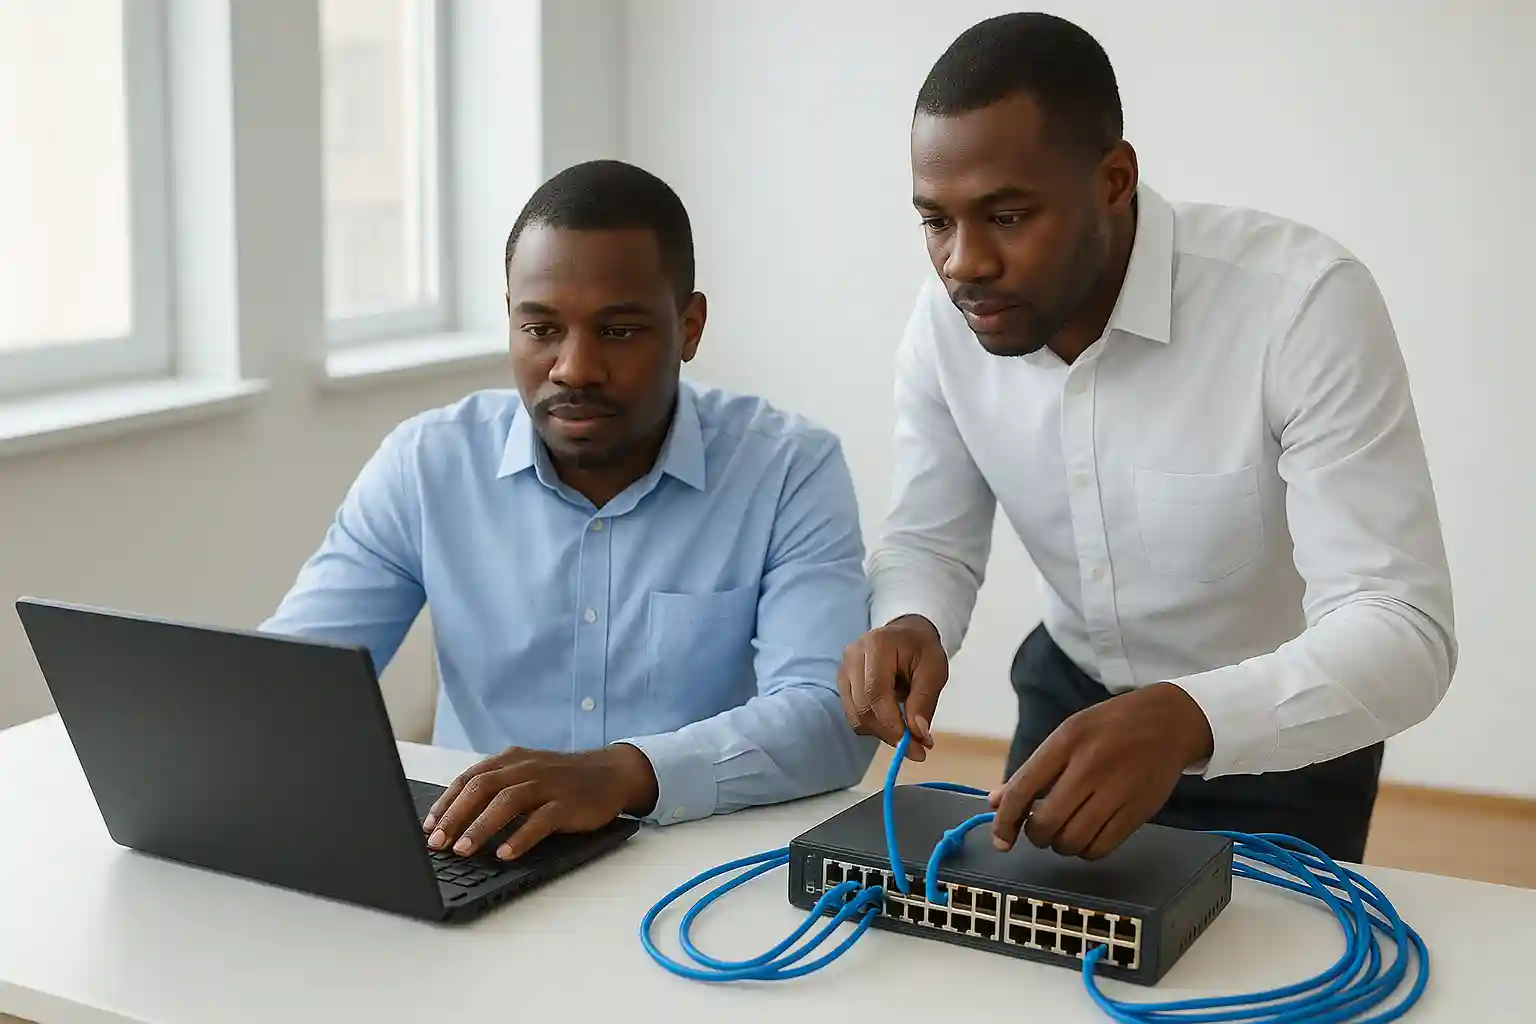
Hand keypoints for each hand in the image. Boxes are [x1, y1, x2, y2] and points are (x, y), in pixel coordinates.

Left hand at [422, 744, 657, 860]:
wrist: (611, 773)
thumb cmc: (562, 780)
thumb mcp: (527, 775)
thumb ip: (497, 789)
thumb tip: (456, 820)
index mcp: (511, 760)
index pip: (469, 778)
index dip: (446, 803)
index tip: (428, 827)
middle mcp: (526, 767)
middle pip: (482, 787)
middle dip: (456, 816)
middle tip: (437, 843)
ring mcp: (548, 784)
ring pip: (507, 801)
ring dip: (481, 827)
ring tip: (463, 850)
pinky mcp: (568, 803)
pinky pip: (541, 820)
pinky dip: (521, 837)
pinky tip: (506, 853)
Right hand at [836, 615, 948, 759]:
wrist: (906, 635)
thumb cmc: (922, 649)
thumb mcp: (935, 670)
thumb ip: (925, 700)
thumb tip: (917, 734)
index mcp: (876, 645)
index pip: (876, 693)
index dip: (892, 724)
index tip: (915, 747)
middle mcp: (853, 656)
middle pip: (863, 708)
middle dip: (890, 734)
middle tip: (917, 748)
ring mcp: (843, 669)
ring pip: (856, 716)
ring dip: (882, 732)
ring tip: (908, 732)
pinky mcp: (842, 683)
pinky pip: (854, 715)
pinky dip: (874, 726)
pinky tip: (893, 721)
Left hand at [988, 682, 1213, 859]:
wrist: (1169, 721)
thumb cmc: (1110, 727)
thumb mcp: (1068, 734)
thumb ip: (1032, 770)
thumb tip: (996, 802)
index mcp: (1066, 741)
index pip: (1023, 788)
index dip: (1005, 820)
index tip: (1000, 840)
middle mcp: (1089, 766)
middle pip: (1046, 823)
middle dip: (1036, 835)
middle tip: (1041, 828)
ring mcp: (1116, 790)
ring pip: (1072, 841)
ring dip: (1061, 845)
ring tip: (1065, 831)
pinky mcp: (1138, 811)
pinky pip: (1101, 848)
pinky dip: (1086, 851)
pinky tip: (1087, 837)